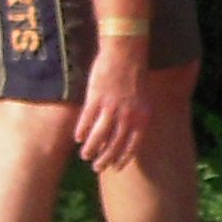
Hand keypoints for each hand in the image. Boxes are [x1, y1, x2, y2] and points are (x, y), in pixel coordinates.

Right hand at [71, 42, 154, 174]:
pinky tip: (78, 138)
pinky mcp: (96, 99)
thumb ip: (135, 118)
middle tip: (97, 167)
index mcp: (143, 116)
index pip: (133, 145)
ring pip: (98, 137)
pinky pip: (87, 121)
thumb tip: (123, 136)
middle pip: (114, 145)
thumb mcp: (143, 100)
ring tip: (85, 156)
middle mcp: (128, 115)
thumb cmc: (134, 76)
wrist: (126, 53)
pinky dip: (81, 132)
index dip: (123, 158)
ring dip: (91, 149)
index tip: (116, 167)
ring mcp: (111, 108)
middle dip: (105, 160)